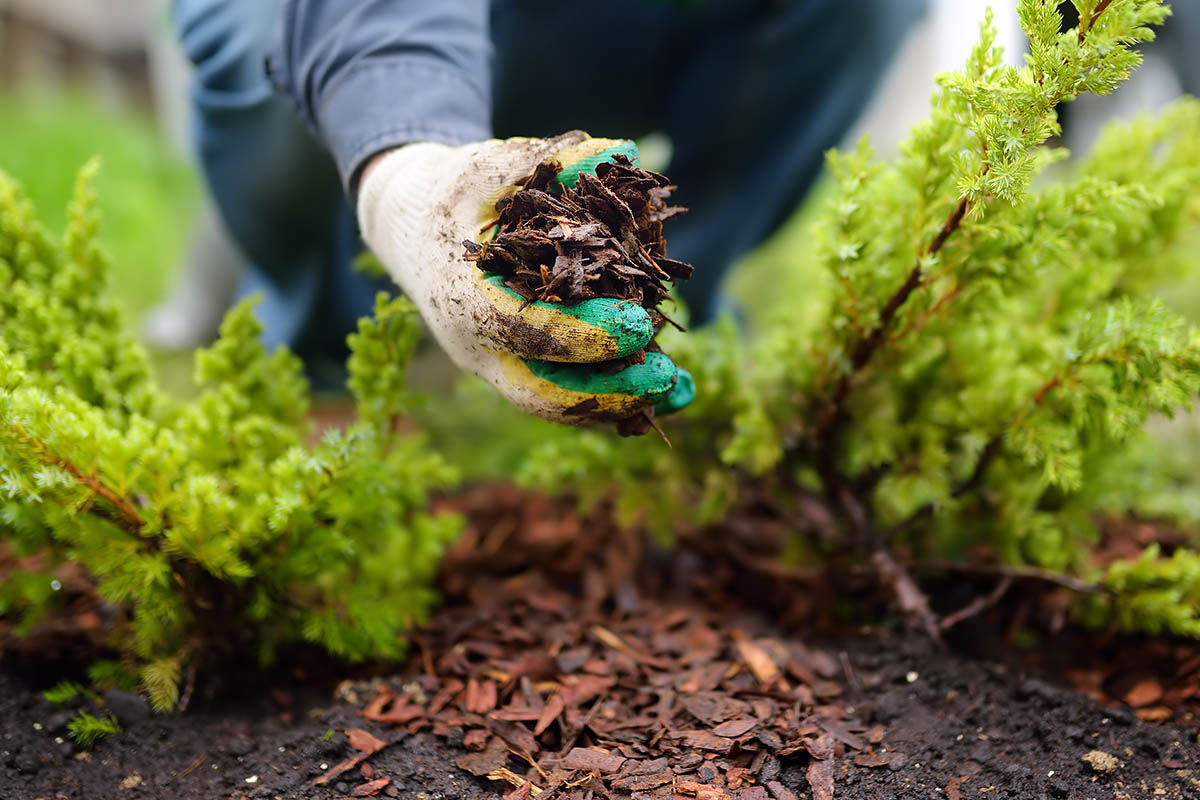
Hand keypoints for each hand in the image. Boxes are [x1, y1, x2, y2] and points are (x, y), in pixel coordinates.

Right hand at [357, 131, 692, 423]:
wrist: (408, 227)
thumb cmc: (453, 191)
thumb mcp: (491, 165)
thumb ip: (553, 158)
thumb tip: (623, 151)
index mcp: (462, 297)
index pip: (527, 329)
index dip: (587, 333)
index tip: (642, 325)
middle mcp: (474, 345)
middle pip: (542, 391)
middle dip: (609, 391)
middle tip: (668, 377)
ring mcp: (492, 365)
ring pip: (556, 403)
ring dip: (620, 403)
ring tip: (681, 392)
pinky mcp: (513, 369)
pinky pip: (562, 394)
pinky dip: (611, 397)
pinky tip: (659, 388)